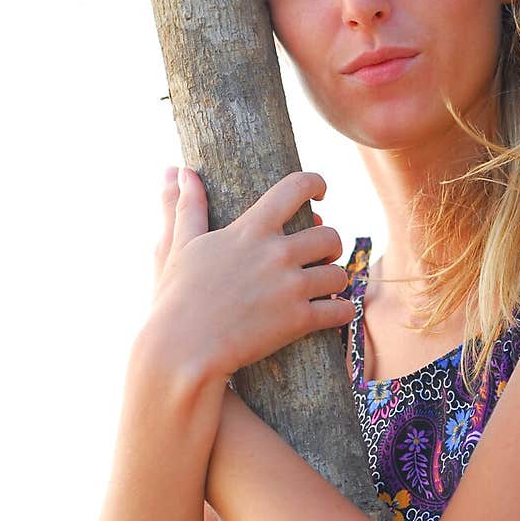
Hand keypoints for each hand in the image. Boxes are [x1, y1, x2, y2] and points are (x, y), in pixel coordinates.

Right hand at [148, 164, 355, 382]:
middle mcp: (277, 254)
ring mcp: (291, 288)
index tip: (320, 190)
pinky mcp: (299, 321)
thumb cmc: (177, 298)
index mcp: (251, 230)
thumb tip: (179, 171)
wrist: (183, 349)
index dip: (315, 183)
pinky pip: (340, 310)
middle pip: (329, 236)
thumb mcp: (181, 246)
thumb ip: (186, 206)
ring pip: (338, 273)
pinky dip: (342, 311)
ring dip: (335, 279)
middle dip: (330, 244)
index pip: (295, 188)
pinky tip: (336, 313)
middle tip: (321, 253)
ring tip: (325, 286)